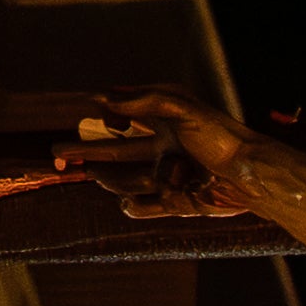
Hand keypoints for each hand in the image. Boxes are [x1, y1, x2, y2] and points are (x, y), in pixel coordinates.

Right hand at [70, 87, 247, 212]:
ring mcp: (167, 177)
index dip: (106, 114)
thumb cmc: (220, 137)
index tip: (99, 113)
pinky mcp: (175, 202)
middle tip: (55, 151)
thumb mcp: (181, 108)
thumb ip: (143, 102)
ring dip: (108, 177)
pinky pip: (145, 207)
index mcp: (163, 123)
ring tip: (94, 173)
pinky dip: (134, 207)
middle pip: (114, 150)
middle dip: (84, 151)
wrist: (250, 176)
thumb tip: (103, 98)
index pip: (124, 116)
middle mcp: (162, 149)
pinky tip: (128, 202)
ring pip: (125, 179)